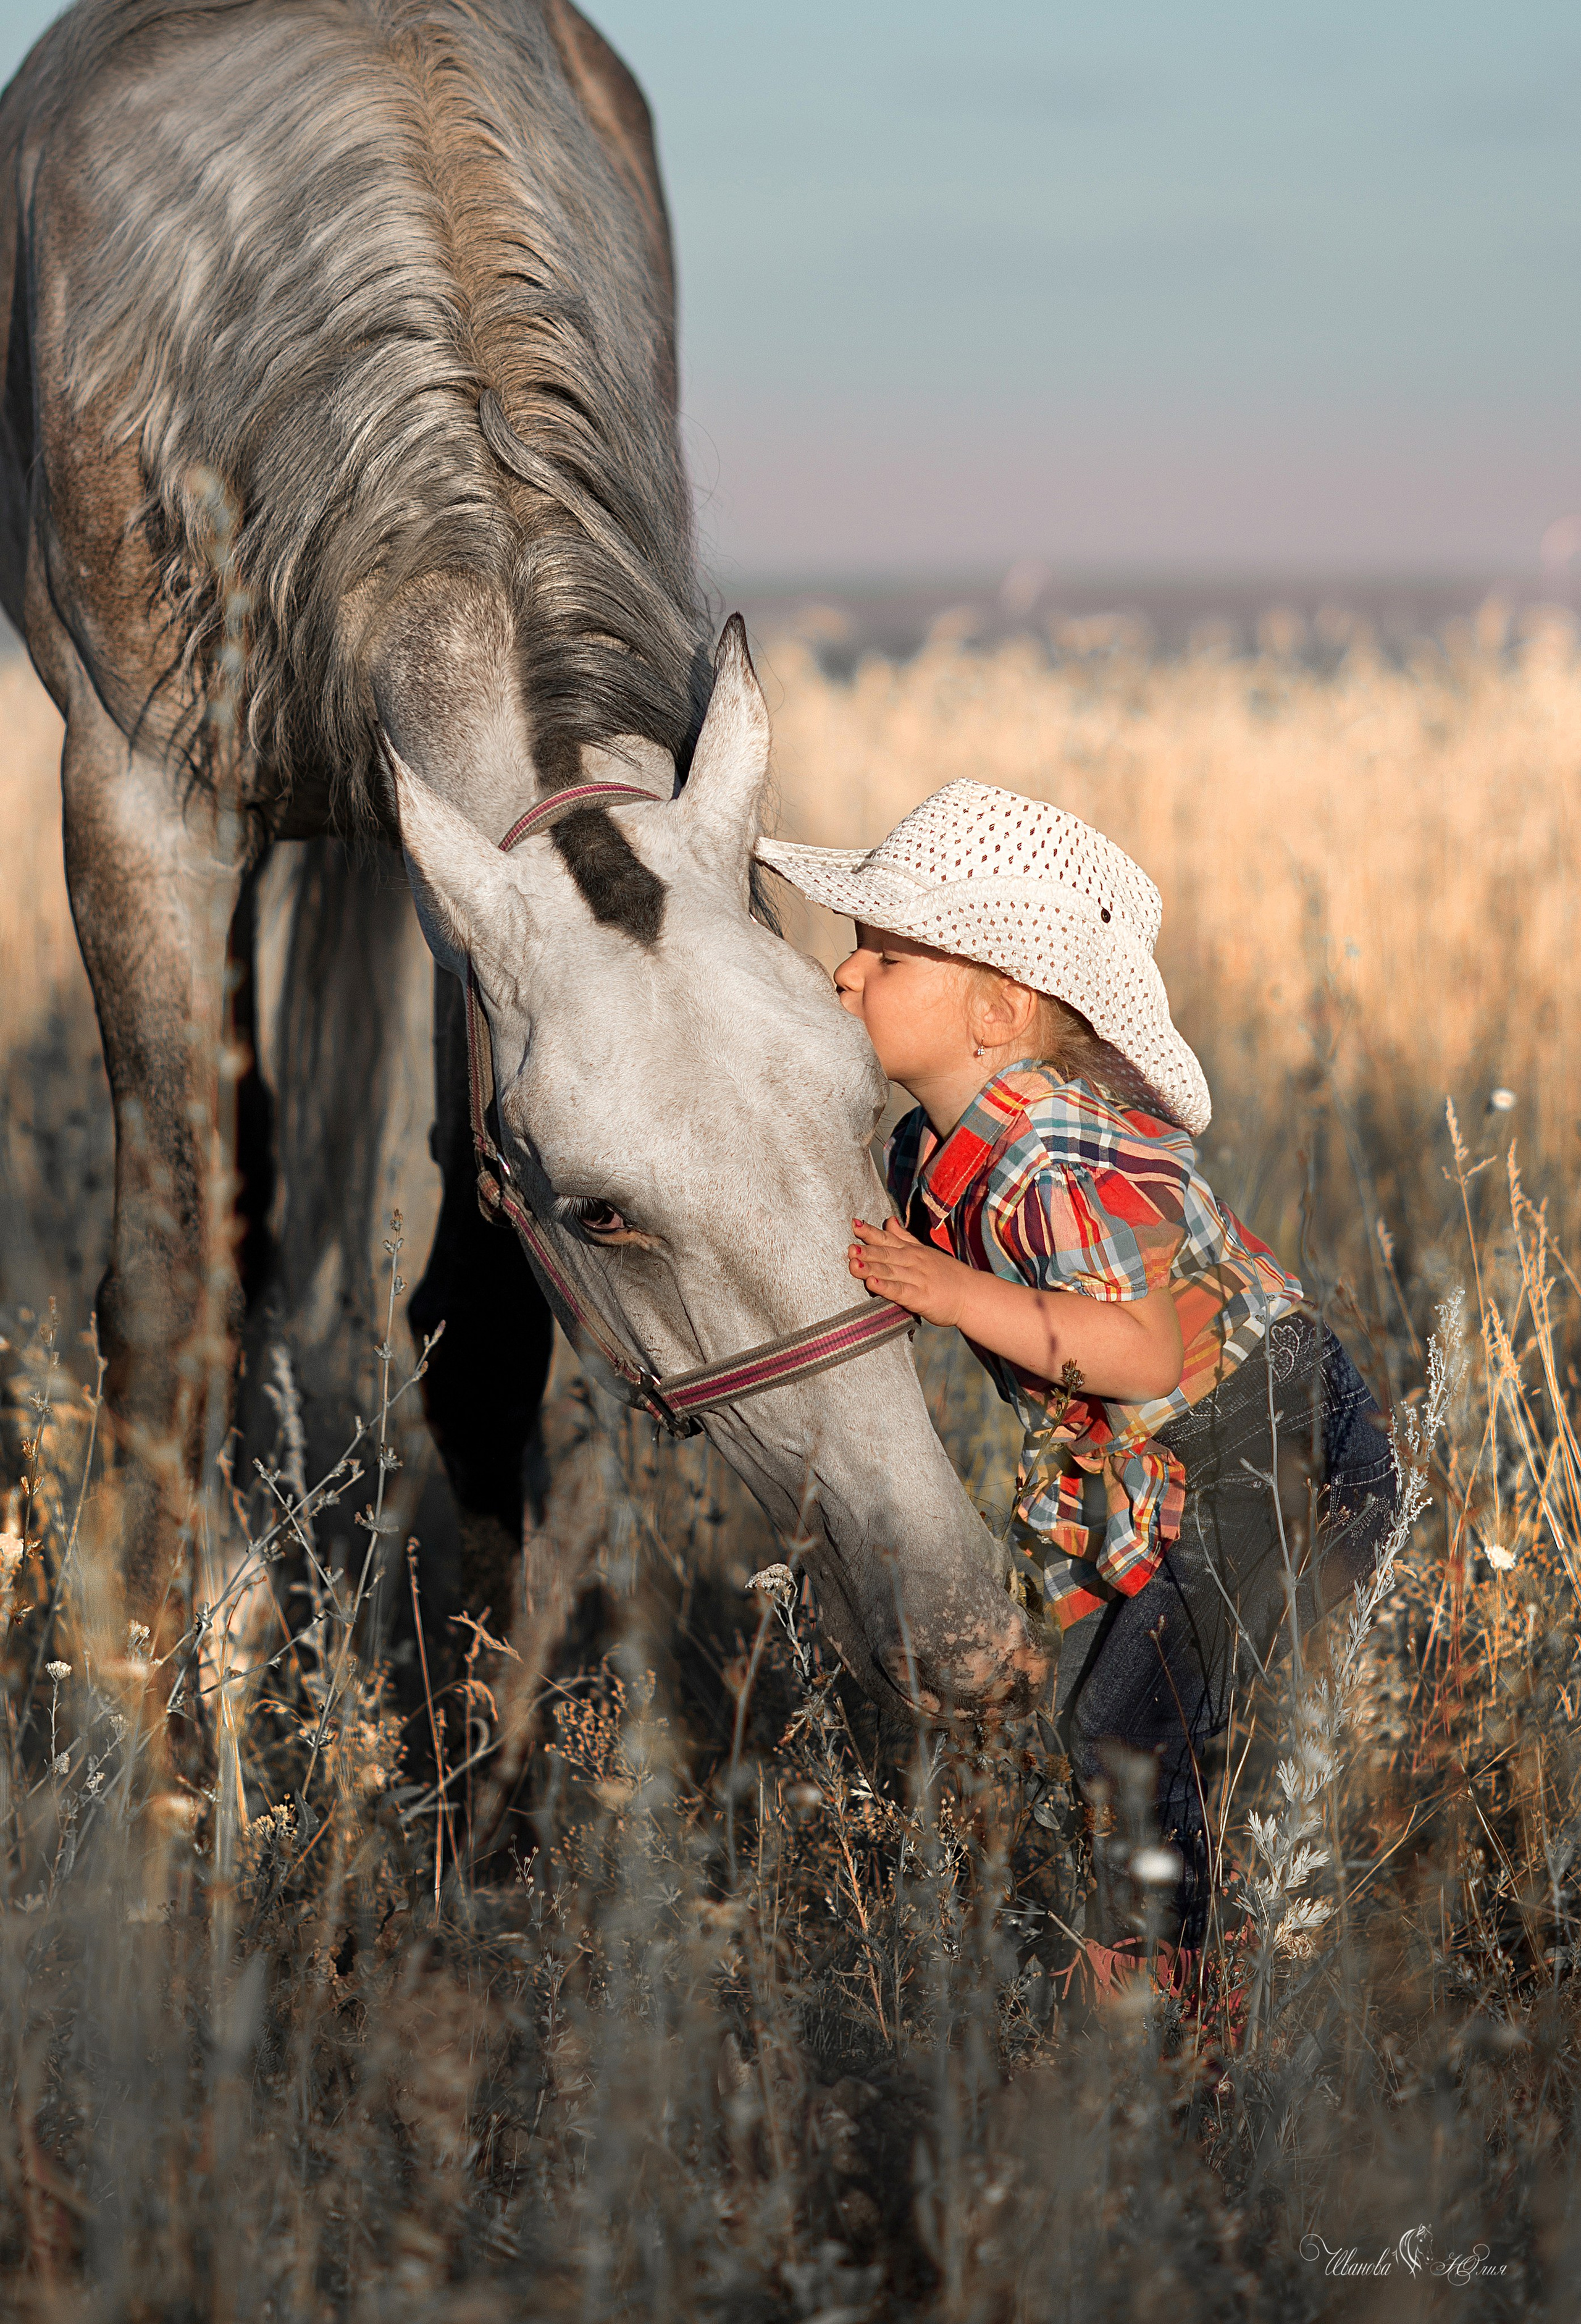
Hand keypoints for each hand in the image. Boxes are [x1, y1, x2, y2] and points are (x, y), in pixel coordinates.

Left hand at [848, 1216, 972, 1327]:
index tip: (854, 1224)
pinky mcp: (920, 1297)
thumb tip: (888, 1220)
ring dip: (871, 1267)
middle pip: (886, 1254)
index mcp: (912, 1251)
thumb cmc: (946, 1274)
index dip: (870, 1232)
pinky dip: (886, 1287)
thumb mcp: (924, 1250)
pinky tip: (872, 1283)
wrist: (971, 1294)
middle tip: (849, 1247)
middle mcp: (913, 1262)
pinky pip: (900, 1291)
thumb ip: (903, 1237)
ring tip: (852, 1264)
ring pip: (890, 1271)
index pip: (888, 1239)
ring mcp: (917, 1279)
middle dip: (867, 1251)